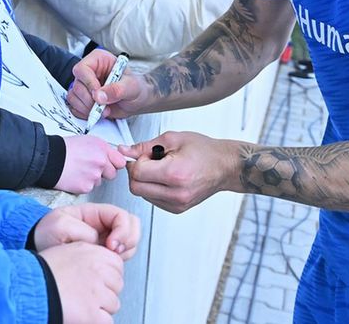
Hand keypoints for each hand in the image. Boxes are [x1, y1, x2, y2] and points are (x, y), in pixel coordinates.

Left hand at [33, 203, 139, 256]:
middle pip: (132, 226)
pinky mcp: (103, 253)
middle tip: (116, 252)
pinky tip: (107, 263)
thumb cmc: (45, 232)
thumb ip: (81, 230)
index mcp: (95, 213)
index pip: (121, 215)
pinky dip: (121, 260)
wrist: (36, 246)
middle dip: (129, 239)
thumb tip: (98, 240)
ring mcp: (105, 238)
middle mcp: (103, 224)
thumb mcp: (59, 224)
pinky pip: (122, 254)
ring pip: (130, 240)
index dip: (122, 230)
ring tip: (111, 257)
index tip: (111, 245)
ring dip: (127, 250)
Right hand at [38, 243, 122, 323]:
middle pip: (117, 285)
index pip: (117, 265)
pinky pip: (106, 321)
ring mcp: (96, 293)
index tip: (98, 280)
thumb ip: (87, 257)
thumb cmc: (40, 272)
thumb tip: (103, 268)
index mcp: (92, 253)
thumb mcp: (65, 251)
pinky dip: (96, 321)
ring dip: (100, 307)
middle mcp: (97, 271)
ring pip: (113, 304)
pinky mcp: (92, 313)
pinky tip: (82, 315)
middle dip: (106, 291)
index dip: (108, 275)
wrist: (28, 288)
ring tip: (81, 304)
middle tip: (87, 294)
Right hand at [54, 136, 127, 193]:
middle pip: (112, 173)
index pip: (120, 162)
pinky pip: (90, 188)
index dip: (114, 163)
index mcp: (102, 148)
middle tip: (90, 167)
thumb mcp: (88, 141)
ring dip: (93, 178)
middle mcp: (100, 162)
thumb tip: (112, 157)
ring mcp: (94, 175)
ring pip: (100, 181)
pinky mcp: (86, 187)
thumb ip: (103, 150)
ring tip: (80, 170)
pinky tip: (76, 177)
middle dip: (104, 172)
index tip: (109, 164)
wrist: (49, 159)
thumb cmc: (65, 149)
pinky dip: (84, 184)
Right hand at [66, 49, 151, 120]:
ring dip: (87, 108)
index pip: (83, 69)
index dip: (88, 83)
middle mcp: (89, 72)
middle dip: (89, 100)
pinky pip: (75, 107)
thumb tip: (99, 96)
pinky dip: (84, 113)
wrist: (137, 100)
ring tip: (104, 111)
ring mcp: (85, 86)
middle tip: (103, 108)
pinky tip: (97, 113)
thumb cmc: (136, 88)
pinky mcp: (83, 99)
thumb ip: (117, 90)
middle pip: (77, 85)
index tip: (98, 95)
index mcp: (99, 60)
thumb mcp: (131, 87)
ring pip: (74, 97)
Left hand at [120, 131, 237, 213]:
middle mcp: (175, 194)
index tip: (144, 154)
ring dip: (144, 181)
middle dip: (136, 173)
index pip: (137, 173)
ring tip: (161, 169)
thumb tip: (124, 151)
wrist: (225, 167)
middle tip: (150, 161)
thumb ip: (145, 146)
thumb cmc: (204, 151)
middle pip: (135, 188)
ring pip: (142, 195)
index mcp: (174, 174)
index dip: (136, 161)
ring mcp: (177, 204)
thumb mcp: (173, 139)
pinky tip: (165, 178)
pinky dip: (153, 188)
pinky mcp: (177, 209)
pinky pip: (153, 200)